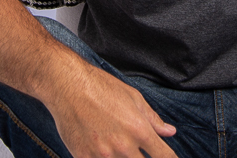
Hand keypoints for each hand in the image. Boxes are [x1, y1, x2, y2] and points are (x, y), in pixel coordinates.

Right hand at [46, 61, 177, 157]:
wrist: (67, 85)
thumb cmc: (100, 87)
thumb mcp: (133, 97)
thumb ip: (152, 119)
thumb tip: (169, 131)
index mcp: (139, 130)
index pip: (164, 156)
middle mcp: (123, 146)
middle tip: (134, 149)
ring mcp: (103, 155)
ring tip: (115, 146)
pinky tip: (100, 149)